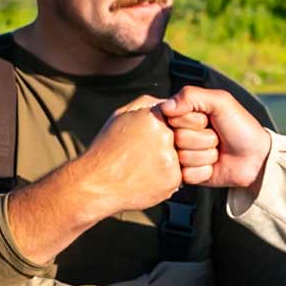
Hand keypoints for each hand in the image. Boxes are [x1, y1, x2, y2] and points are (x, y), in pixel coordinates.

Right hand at [73, 96, 181, 218]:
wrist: (97, 183)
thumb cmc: (107, 149)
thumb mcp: (122, 115)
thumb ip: (149, 104)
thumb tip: (171, 103)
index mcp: (154, 117)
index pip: (183, 114)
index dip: (177, 123)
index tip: (167, 131)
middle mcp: (165, 137)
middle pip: (188, 134)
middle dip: (178, 141)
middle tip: (157, 149)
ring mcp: (170, 159)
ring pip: (186, 155)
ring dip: (173, 159)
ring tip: (149, 163)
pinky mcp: (173, 180)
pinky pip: (182, 174)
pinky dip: (168, 175)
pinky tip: (149, 175)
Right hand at [160, 85, 271, 190]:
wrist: (257, 157)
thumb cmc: (242, 127)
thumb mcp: (221, 102)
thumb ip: (192, 95)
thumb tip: (166, 107)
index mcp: (184, 114)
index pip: (171, 117)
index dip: (192, 120)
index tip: (208, 120)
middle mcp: (180, 134)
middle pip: (177, 138)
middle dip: (202, 138)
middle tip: (217, 137)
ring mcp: (184, 155)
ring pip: (183, 157)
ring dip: (206, 154)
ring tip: (218, 150)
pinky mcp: (189, 175)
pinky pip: (187, 174)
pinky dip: (204, 170)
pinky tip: (214, 166)